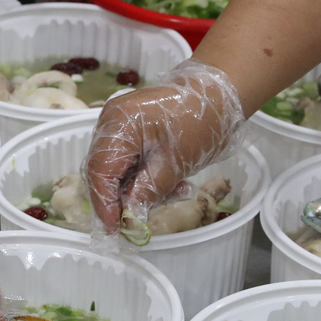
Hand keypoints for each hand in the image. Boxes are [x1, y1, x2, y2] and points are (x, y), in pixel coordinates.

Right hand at [84, 60, 243, 237]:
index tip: (115, 230)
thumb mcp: (175, 164)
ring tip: (171, 194)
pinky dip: (142, 175)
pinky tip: (169, 183)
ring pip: (114, 168)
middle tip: (138, 220)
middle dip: (119, 199)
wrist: (221, 91)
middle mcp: (110, 121)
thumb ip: (147, 193)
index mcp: (119, 124)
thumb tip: (128, 220)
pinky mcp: (128, 127)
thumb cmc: (202, 121)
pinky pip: (126, 158)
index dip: (105, 205)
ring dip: (135, 188)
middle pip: (102, 171)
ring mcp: (117, 123)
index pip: (100, 172)